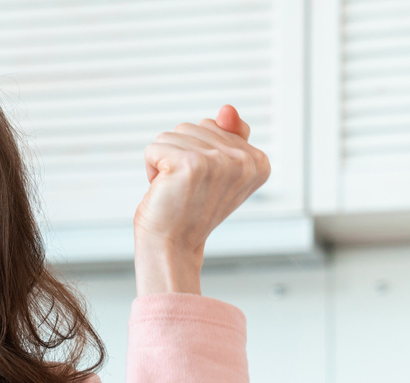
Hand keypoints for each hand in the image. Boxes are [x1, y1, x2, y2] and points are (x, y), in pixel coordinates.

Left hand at [134, 105, 270, 295]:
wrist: (172, 246)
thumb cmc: (189, 210)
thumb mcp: (215, 168)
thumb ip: (226, 135)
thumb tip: (227, 109)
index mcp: (258, 162)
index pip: (215, 126)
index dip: (198, 153)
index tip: (204, 185)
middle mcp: (245, 161)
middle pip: (193, 126)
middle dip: (180, 154)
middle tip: (187, 189)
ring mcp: (219, 162)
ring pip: (173, 134)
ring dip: (165, 162)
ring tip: (176, 190)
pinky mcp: (190, 164)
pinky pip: (155, 147)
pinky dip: (150, 168)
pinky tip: (163, 190)